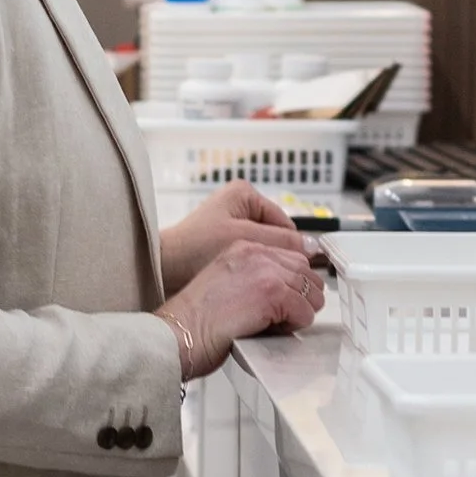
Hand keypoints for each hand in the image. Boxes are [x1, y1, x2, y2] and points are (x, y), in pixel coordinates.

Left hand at [158, 179, 311, 295]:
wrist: (161, 268)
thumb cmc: (193, 249)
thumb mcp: (244, 240)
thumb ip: (281, 241)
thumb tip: (314, 246)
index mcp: (245, 194)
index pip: (285, 224)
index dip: (291, 249)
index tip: (298, 270)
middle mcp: (239, 206)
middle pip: (276, 238)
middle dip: (277, 258)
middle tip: (279, 279)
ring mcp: (232, 225)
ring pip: (265, 250)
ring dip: (265, 266)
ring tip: (262, 281)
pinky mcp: (224, 243)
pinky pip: (251, 257)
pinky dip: (253, 270)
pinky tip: (250, 283)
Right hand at [161, 231, 325, 380]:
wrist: (177, 334)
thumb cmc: (192, 320)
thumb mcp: (224, 283)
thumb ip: (252, 279)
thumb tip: (283, 295)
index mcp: (243, 247)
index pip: (291, 258)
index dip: (293, 284)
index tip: (286, 302)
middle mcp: (256, 253)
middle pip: (307, 272)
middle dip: (301, 298)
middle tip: (281, 317)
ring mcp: (265, 271)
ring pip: (311, 292)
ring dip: (298, 312)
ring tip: (274, 325)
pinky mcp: (272, 293)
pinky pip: (305, 312)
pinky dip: (294, 326)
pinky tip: (271, 330)